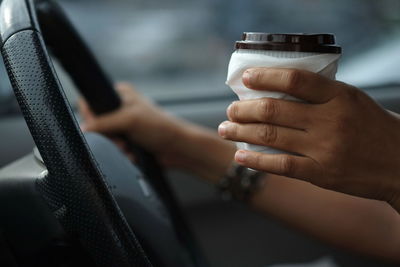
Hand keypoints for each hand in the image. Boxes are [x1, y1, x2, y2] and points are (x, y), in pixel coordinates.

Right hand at [79, 82, 235, 180]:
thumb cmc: (160, 127)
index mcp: (120, 95)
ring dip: (116, 148)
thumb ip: (103, 123)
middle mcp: (120, 109)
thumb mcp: (129, 119)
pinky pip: (114, 151)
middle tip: (121, 140)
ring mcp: (124, 127)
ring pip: (104, 141)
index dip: (91, 117)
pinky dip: (122, 155)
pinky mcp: (128, 143)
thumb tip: (83, 130)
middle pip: (96, 126)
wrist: (178, 149)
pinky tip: (134, 154)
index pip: (90, 103)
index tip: (100, 128)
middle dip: (107, 137)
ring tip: (129, 148)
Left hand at [218, 68, 399, 207]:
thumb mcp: (352, 100)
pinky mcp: (321, 173)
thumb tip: (276, 89)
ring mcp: (324, 149)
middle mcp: (330, 121)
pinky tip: (240, 156)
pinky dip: (256, 160)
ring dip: (242, 132)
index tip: (246, 79)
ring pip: (271, 137)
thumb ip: (320, 94)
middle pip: (274, 111)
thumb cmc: (372, 127)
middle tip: (230, 110)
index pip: (295, 81)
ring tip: (226, 129)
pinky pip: (281, 165)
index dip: (266, 77)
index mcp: (339, 96)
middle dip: (244, 110)